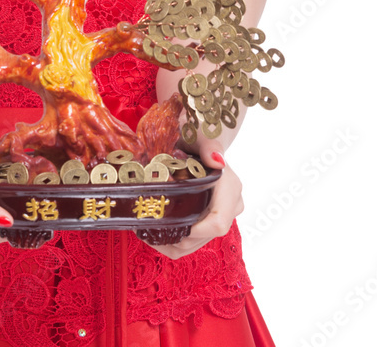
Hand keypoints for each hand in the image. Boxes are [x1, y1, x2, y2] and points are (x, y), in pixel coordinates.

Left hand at [154, 139, 243, 258]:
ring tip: (146, 231)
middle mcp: (230, 204)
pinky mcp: (210, 219)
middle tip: (146, 227)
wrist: (197, 137)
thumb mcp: (200, 135)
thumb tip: (217, 160)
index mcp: (230, 187)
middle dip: (177, 239)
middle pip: (205, 237)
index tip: (169, 226)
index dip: (195, 232)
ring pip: (198, 244)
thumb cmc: (197, 134)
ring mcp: (221, 214)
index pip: (219, 223)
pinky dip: (175, 242)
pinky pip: (194, 242)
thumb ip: (209, 146)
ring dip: (172, 243)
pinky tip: (156, 232)